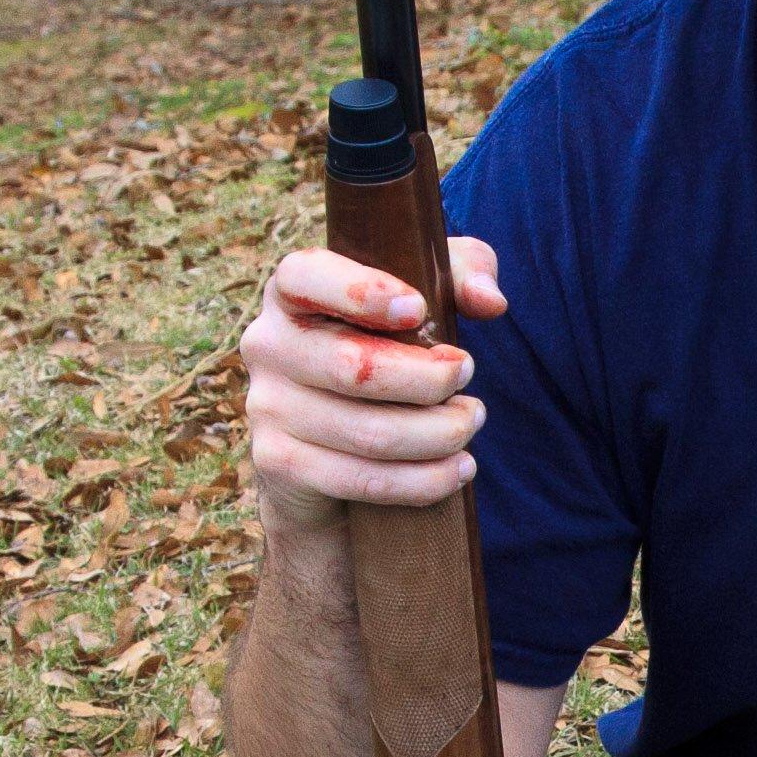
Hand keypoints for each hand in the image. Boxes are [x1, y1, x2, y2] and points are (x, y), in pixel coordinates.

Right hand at [240, 234, 505, 533]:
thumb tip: (489, 301)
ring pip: (369, 433)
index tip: (419, 309)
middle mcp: (267, 344)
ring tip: (471, 422)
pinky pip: (362, 480)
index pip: (306, 276)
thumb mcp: (429, 296)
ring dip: (439, 434)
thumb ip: (464, 275)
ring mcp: (267, 407)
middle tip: (466, 375)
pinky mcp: (279, 463)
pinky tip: (458, 469)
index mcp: (292, 292)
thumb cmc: (387, 349)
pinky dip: (423, 480)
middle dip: (429, 379)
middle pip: (355, 368)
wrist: (328, 445)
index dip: (363, 292)